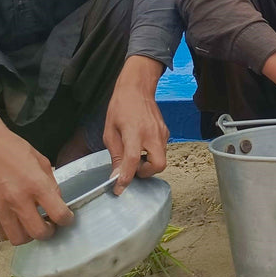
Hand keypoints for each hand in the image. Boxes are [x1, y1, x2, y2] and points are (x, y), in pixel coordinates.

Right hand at [0, 105, 71, 244]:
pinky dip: (11, 231)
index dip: (67, 219)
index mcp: (36, 184)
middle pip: (39, 233)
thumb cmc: (13, 148)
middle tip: (51, 225)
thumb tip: (57, 202)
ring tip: (33, 224)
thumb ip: (50, 183)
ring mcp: (0, 208)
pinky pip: (1, 233)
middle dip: (49, 232)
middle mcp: (18, 199)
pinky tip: (16, 221)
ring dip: (29, 235)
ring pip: (18, 239)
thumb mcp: (41, 160)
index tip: (67, 218)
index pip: (58, 213)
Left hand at [104, 56, 169, 191]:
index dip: (126, 177)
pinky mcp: (165, 131)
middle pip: (158, 165)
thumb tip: (116, 175)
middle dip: (146, 173)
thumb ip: (115, 155)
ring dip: (148, 163)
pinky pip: (161, 150)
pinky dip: (152, 154)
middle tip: (133, 168)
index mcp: (134, 132)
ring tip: (135, 154)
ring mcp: (161, 133)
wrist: (137, 88)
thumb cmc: (121, 107)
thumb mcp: (110, 131)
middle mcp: (152, 134)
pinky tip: (141, 146)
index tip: (119, 188)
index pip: (133, 160)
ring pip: (161, 159)